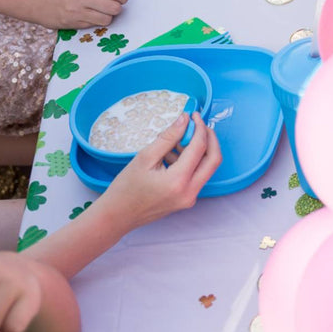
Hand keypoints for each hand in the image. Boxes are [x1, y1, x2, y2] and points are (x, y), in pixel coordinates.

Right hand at [33, 0, 128, 28]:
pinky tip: (92, 14)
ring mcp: (76, 10)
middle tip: (113, 4)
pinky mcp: (74, 23)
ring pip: (108, 18)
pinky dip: (99, 20)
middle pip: (114, 7)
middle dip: (118, 6)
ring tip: (102, 9)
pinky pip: (97, 24)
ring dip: (109, 15)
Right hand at [100, 112, 221, 230]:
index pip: (200, 148)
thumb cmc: (126, 188)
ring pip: (206, 168)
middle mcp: (190, 192)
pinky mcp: (187, 199)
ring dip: (198, 150)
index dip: (199, 128)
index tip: (194, 116)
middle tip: (198, 124)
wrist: (119, 215)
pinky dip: (190, 162)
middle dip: (209, 138)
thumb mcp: (145, 157)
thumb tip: (184, 120)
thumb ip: (168, 138)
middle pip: (214, 160)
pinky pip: (196, 176)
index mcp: (178, 181)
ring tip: (176, 140)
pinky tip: (171, 154)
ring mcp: (190, 198)